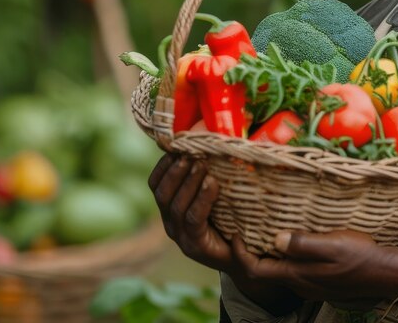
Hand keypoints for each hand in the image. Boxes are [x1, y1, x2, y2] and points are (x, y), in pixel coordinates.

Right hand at [148, 153, 231, 270]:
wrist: (242, 257)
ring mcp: (181, 236)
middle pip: (162, 194)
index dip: (163, 165)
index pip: (155, 185)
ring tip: (201, 163)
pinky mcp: (195, 245)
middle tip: (190, 153)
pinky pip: (194, 218)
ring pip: (176, 206)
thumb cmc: (229, 221)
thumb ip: (207, 174)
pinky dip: (202, 198)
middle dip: (175, 171)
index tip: (175, 146)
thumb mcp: (215, 196)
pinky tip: (212, 183)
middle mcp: (170, 223)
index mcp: (169, 210)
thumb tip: (208, 140)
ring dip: (188, 181)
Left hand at [231, 230, 397, 305]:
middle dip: (250, 254)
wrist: (384, 273)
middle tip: (246, 231)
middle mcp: (300, 283)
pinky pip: (294, 272)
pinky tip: (294, 244)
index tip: (236, 234)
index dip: (240, 253)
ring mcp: (310, 286)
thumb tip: (275, 238)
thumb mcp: (333, 243)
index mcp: (298, 273)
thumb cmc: (360, 256)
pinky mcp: (319, 283)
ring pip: (279, 272)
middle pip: (264, 273)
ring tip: (266, 232)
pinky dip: (285, 259)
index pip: (256, 269)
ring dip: (269, 256)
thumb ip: (303, 243)